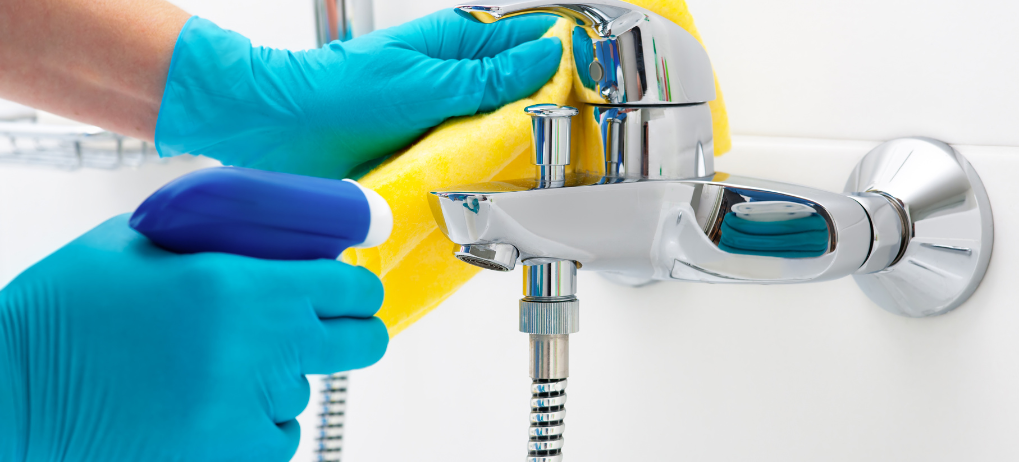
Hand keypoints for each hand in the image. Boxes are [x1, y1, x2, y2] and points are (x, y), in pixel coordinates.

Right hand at [0, 215, 387, 460]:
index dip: (355, 288)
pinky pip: (280, 436)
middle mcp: (259, 350)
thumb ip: (221, 237)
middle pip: (363, 343)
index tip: (347, 290)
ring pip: (307, 390)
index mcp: (243, 287)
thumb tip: (280, 238)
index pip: (352, 288)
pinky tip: (210, 403)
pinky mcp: (230, 457)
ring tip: (218, 367)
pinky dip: (258, 421)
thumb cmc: (71, 308)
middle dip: (351, 331)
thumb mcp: (146, 242)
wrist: (15, 390)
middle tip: (316, 329)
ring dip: (281, 377)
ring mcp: (247, 410)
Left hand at [156, 10, 562, 178]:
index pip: (530, 43)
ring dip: (515, 151)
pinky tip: (496, 189)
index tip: (594, 85)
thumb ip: (490, 75)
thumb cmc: (339, 93)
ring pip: (499, 133)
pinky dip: (484, 175)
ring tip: (537, 169)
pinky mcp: (429, 156)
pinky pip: (469, 164)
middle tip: (569, 138)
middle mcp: (453, 81)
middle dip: (546, 114)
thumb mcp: (427, 82)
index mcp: (457, 44)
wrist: (278, 133)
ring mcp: (442, 120)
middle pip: (521, 93)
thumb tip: (548, 56)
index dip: (565, 62)